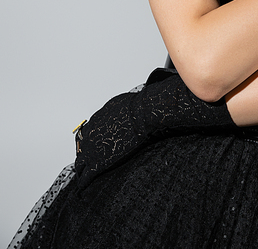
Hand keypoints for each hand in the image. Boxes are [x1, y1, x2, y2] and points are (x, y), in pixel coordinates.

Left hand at [74, 68, 234, 188]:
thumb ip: (120, 110)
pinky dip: (85, 181)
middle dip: (84, 154)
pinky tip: (84, 186)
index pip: (87, 133)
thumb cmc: (139, 108)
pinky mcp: (99, 161)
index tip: (91, 146)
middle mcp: (92, 132)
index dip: (89, 141)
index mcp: (98, 118)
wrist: (143, 115)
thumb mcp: (125, 103)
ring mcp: (93, 147)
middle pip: (82, 146)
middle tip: (84, 162)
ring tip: (83, 174)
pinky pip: (87, 174)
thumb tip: (124, 109)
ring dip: (83, 167)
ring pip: (81, 160)